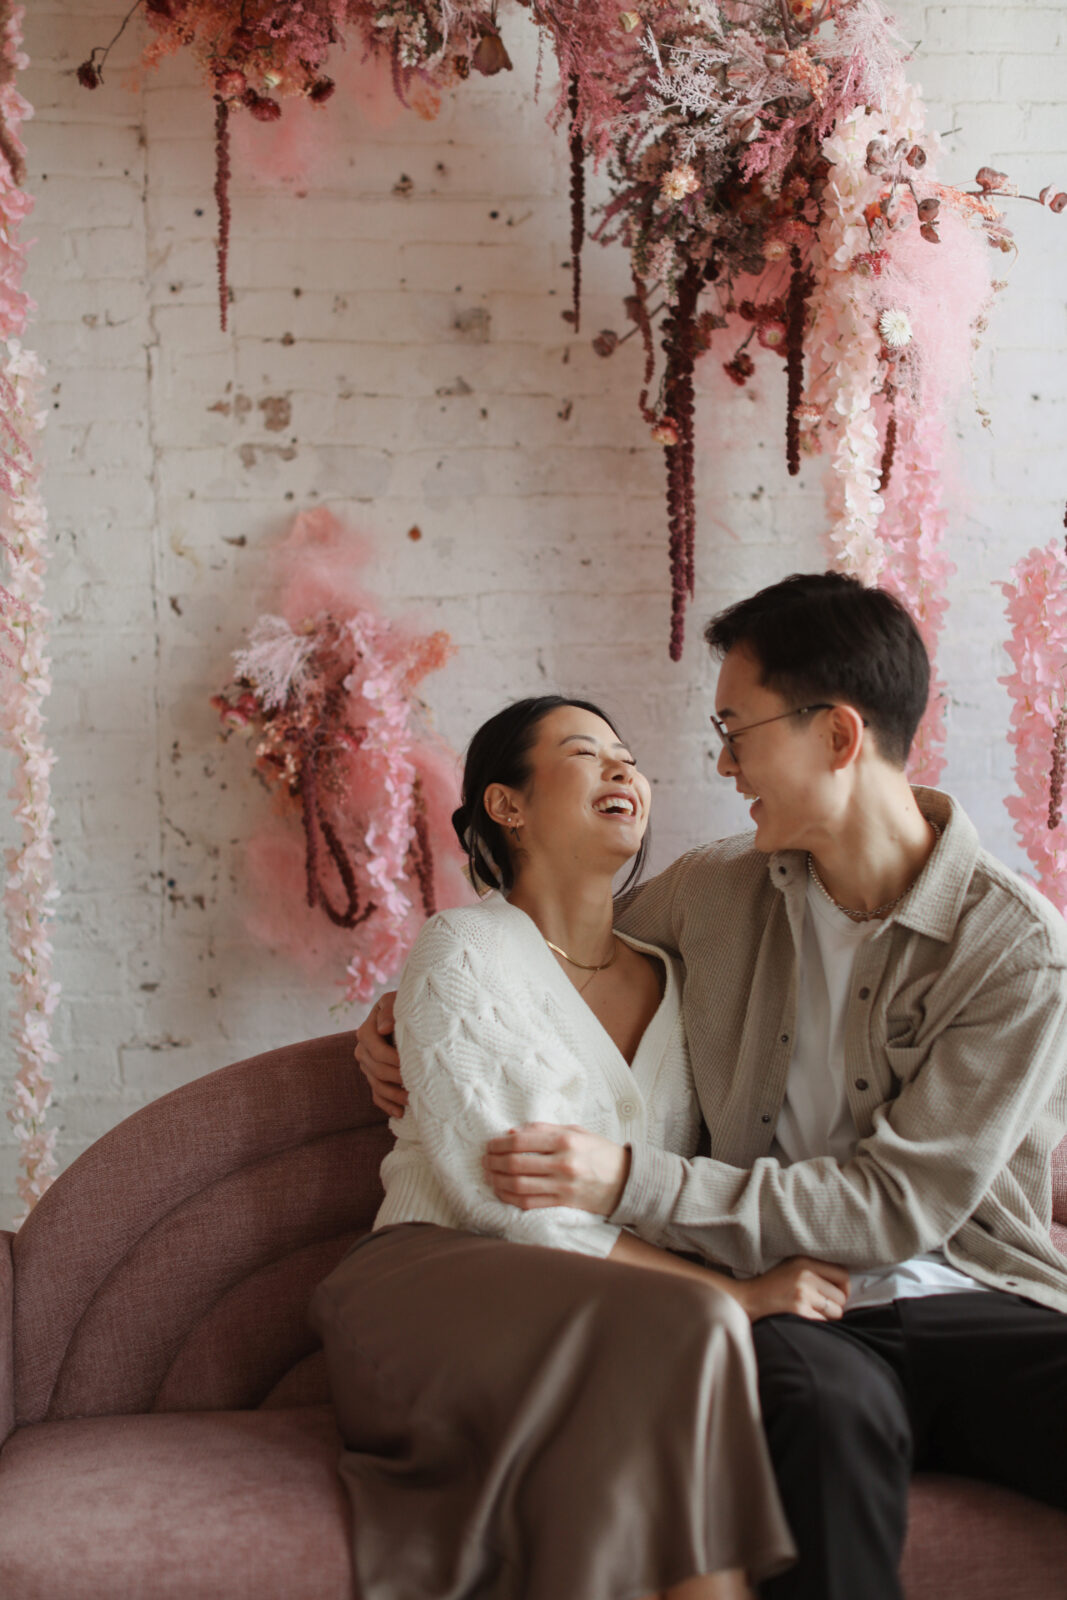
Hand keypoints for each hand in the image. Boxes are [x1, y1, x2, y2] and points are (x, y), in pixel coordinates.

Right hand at [354, 992, 406, 1117]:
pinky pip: (376, 1095)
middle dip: (398, 1079)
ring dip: (395, 1095)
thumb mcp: (398, 1000)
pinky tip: (400, 1113)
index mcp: (366, 1032)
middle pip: (377, 1071)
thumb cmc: (407, 1004)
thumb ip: (390, 1011)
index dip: (396, 1061)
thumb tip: (383, 1028)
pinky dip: (387, 1105)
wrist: (411, 1013)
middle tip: (419, 1085)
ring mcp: (367, 1065)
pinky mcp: (374, 1077)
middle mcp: (362, 1050)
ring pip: (377, 1085)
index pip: (378, 1053)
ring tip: (413, 1100)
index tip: (416, 1066)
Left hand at [484, 1124, 630, 1215]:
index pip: (521, 1141)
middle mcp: (563, 1163)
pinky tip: (502, 1192)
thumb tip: (512, 1132)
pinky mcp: (563, 1203)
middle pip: (516, 1163)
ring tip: (489, 1175)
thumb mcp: (576, 1131)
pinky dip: (510, 1198)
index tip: (489, 1144)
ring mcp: (563, 1186)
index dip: (499, 1143)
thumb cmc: (599, 1152)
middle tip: (485, 1160)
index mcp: (566, 1140)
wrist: (627, 1180)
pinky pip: (529, 1203)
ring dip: (498, 1181)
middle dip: (494, 1162)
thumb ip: (543, 1129)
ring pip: (519, 1185)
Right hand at [734, 1257, 850, 1323]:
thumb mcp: (793, 1267)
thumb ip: (816, 1271)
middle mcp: (806, 1276)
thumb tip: (844, 1287)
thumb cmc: (772, 1285)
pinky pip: (823, 1322)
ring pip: (836, 1312)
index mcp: (806, 1262)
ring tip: (812, 1312)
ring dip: (828, 1316)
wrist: (748, 1298)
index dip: (845, 1288)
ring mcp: (803, 1294)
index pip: (842, 1274)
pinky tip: (804, 1319)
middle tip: (821, 1306)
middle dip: (835, 1305)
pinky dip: (817, 1324)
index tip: (838, 1295)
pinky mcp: (799, 1311)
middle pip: (841, 1296)